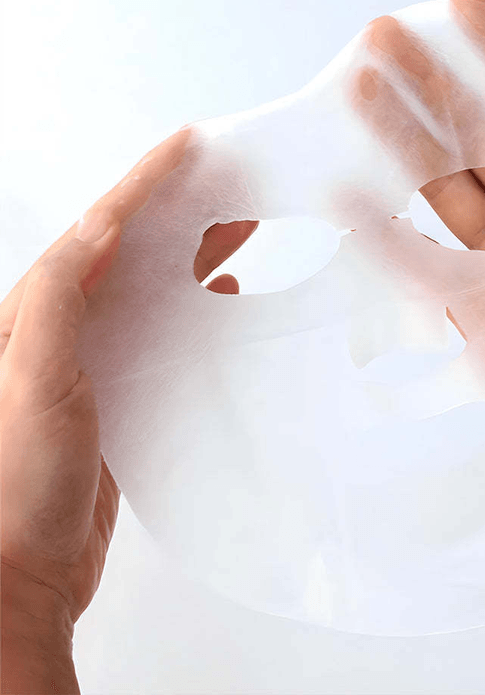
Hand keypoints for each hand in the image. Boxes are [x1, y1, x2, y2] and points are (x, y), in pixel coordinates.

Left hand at [0, 127, 256, 691]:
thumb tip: (95, 237)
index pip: (95, 230)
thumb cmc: (15, 484)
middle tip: (220, 182)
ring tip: (230, 230)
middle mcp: (59, 329)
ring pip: (146, 288)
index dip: (142, 183)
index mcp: (34, 314)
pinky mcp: (116, 394)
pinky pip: (158, 331)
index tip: (185, 148)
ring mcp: (90, 362)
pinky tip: (214, 300)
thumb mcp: (32, 379)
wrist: (20, 570)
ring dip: (186, 254)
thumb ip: (56, 302)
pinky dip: (189, 307)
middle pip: (125, 250)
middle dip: (172, 210)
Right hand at [351, 0, 484, 479]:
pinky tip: (353, 200)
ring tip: (360, 92)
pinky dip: (387, 236)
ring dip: (399, 141)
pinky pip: (423, 264)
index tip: (462, 0)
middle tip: (384, 36)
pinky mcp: (475, 306)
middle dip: (431, 83)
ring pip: (439, 187)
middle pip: (472, 134)